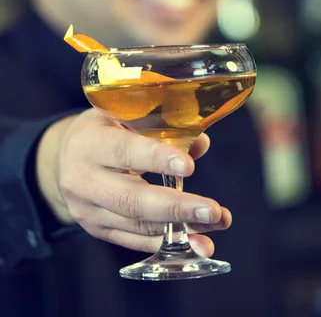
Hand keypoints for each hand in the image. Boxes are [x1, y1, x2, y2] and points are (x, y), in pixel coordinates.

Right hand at [36, 109, 230, 256]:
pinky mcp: (98, 230)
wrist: (65, 158)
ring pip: (136, 224)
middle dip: (175, 207)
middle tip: (212, 210)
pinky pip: (134, 241)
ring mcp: (88, 210)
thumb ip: (160, 126)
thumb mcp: (124, 115)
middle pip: (130, 199)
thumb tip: (200, 144)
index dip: (156, 158)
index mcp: (88, 142)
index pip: (123, 151)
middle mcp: (83, 180)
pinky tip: (198, 243)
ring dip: (181, 228)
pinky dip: (168, 244)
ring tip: (216, 223)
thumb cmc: (104, 128)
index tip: (189, 166)